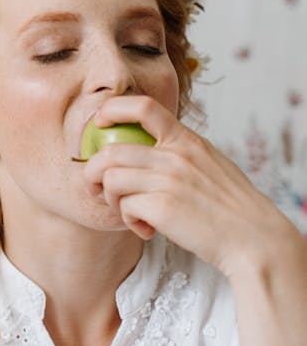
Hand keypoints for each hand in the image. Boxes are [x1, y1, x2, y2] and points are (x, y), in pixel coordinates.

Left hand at [82, 95, 297, 277]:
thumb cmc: (230, 207)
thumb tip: (146, 154)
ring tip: (129, 212)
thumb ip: (180, 154)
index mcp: (187, 141)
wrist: (253, 238)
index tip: (99, 121)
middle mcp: (175, 156)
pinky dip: (129, 221)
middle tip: (96, 188)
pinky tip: (147, 229)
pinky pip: (125, 208)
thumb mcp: (210, 164)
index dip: (112, 109)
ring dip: (110, 199)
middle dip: (92, 171)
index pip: (143, 107)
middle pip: (110, 152)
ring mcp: (168, 181)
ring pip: (110, 179)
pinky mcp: (163, 208)